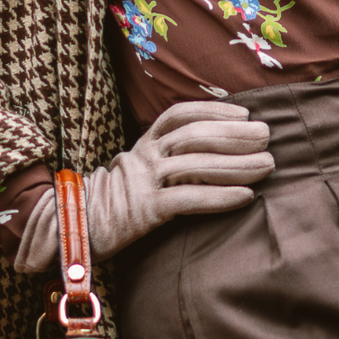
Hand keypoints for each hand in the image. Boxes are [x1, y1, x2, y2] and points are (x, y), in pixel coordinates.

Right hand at [13, 100, 273, 272]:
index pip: (180, 115)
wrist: (71, 228)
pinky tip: (246, 198)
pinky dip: (219, 197)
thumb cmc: (112, 203)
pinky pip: (188, 200)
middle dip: (235, 134)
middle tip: (267, 135)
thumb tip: (207, 155)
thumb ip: (164, 160)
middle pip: (195, 136)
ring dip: (237, 164)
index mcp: (142, 144)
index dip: (213, 109)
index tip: (244, 112)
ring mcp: (144, 182)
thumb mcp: (137, 172)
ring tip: (267, 165)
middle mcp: (144, 157)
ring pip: (197, 165)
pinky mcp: (145, 210)